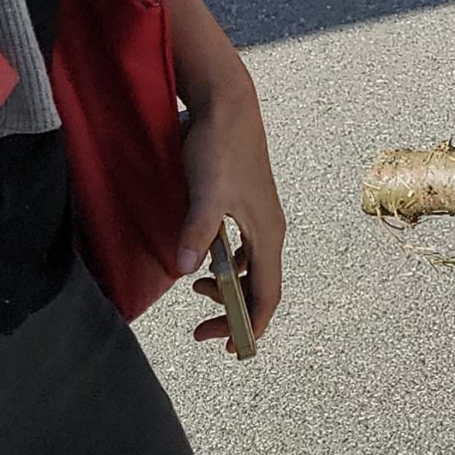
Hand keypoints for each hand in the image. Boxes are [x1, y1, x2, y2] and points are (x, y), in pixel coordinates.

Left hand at [175, 78, 285, 346]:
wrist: (227, 106)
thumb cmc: (220, 147)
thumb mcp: (207, 192)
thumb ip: (197, 232)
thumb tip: (185, 271)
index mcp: (268, 233)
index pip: (267, 293)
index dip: (252, 325)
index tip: (230, 348)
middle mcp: (269, 229)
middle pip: (259, 285)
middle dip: (234, 313)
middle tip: (200, 331)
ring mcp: (258, 217)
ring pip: (250, 268)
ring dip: (227, 289)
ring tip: (193, 292)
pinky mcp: (244, 205)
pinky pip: (242, 249)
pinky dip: (224, 267)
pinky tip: (201, 265)